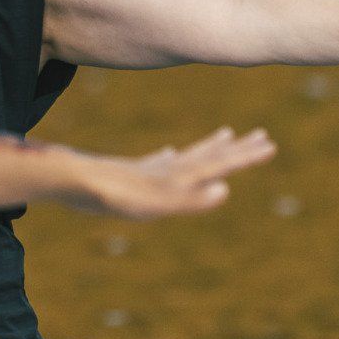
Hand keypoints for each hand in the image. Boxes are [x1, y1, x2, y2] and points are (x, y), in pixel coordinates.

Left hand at [67, 127, 276, 219]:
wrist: (68, 179)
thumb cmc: (109, 196)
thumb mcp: (152, 203)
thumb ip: (187, 200)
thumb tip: (224, 190)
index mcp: (176, 178)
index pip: (217, 164)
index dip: (243, 157)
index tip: (270, 144)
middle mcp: (166, 170)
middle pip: (207, 157)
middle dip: (236, 150)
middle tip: (262, 136)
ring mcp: (148, 170)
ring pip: (186, 157)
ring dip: (208, 148)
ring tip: (225, 135)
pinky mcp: (128, 175)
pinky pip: (157, 163)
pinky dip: (168, 158)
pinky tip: (168, 153)